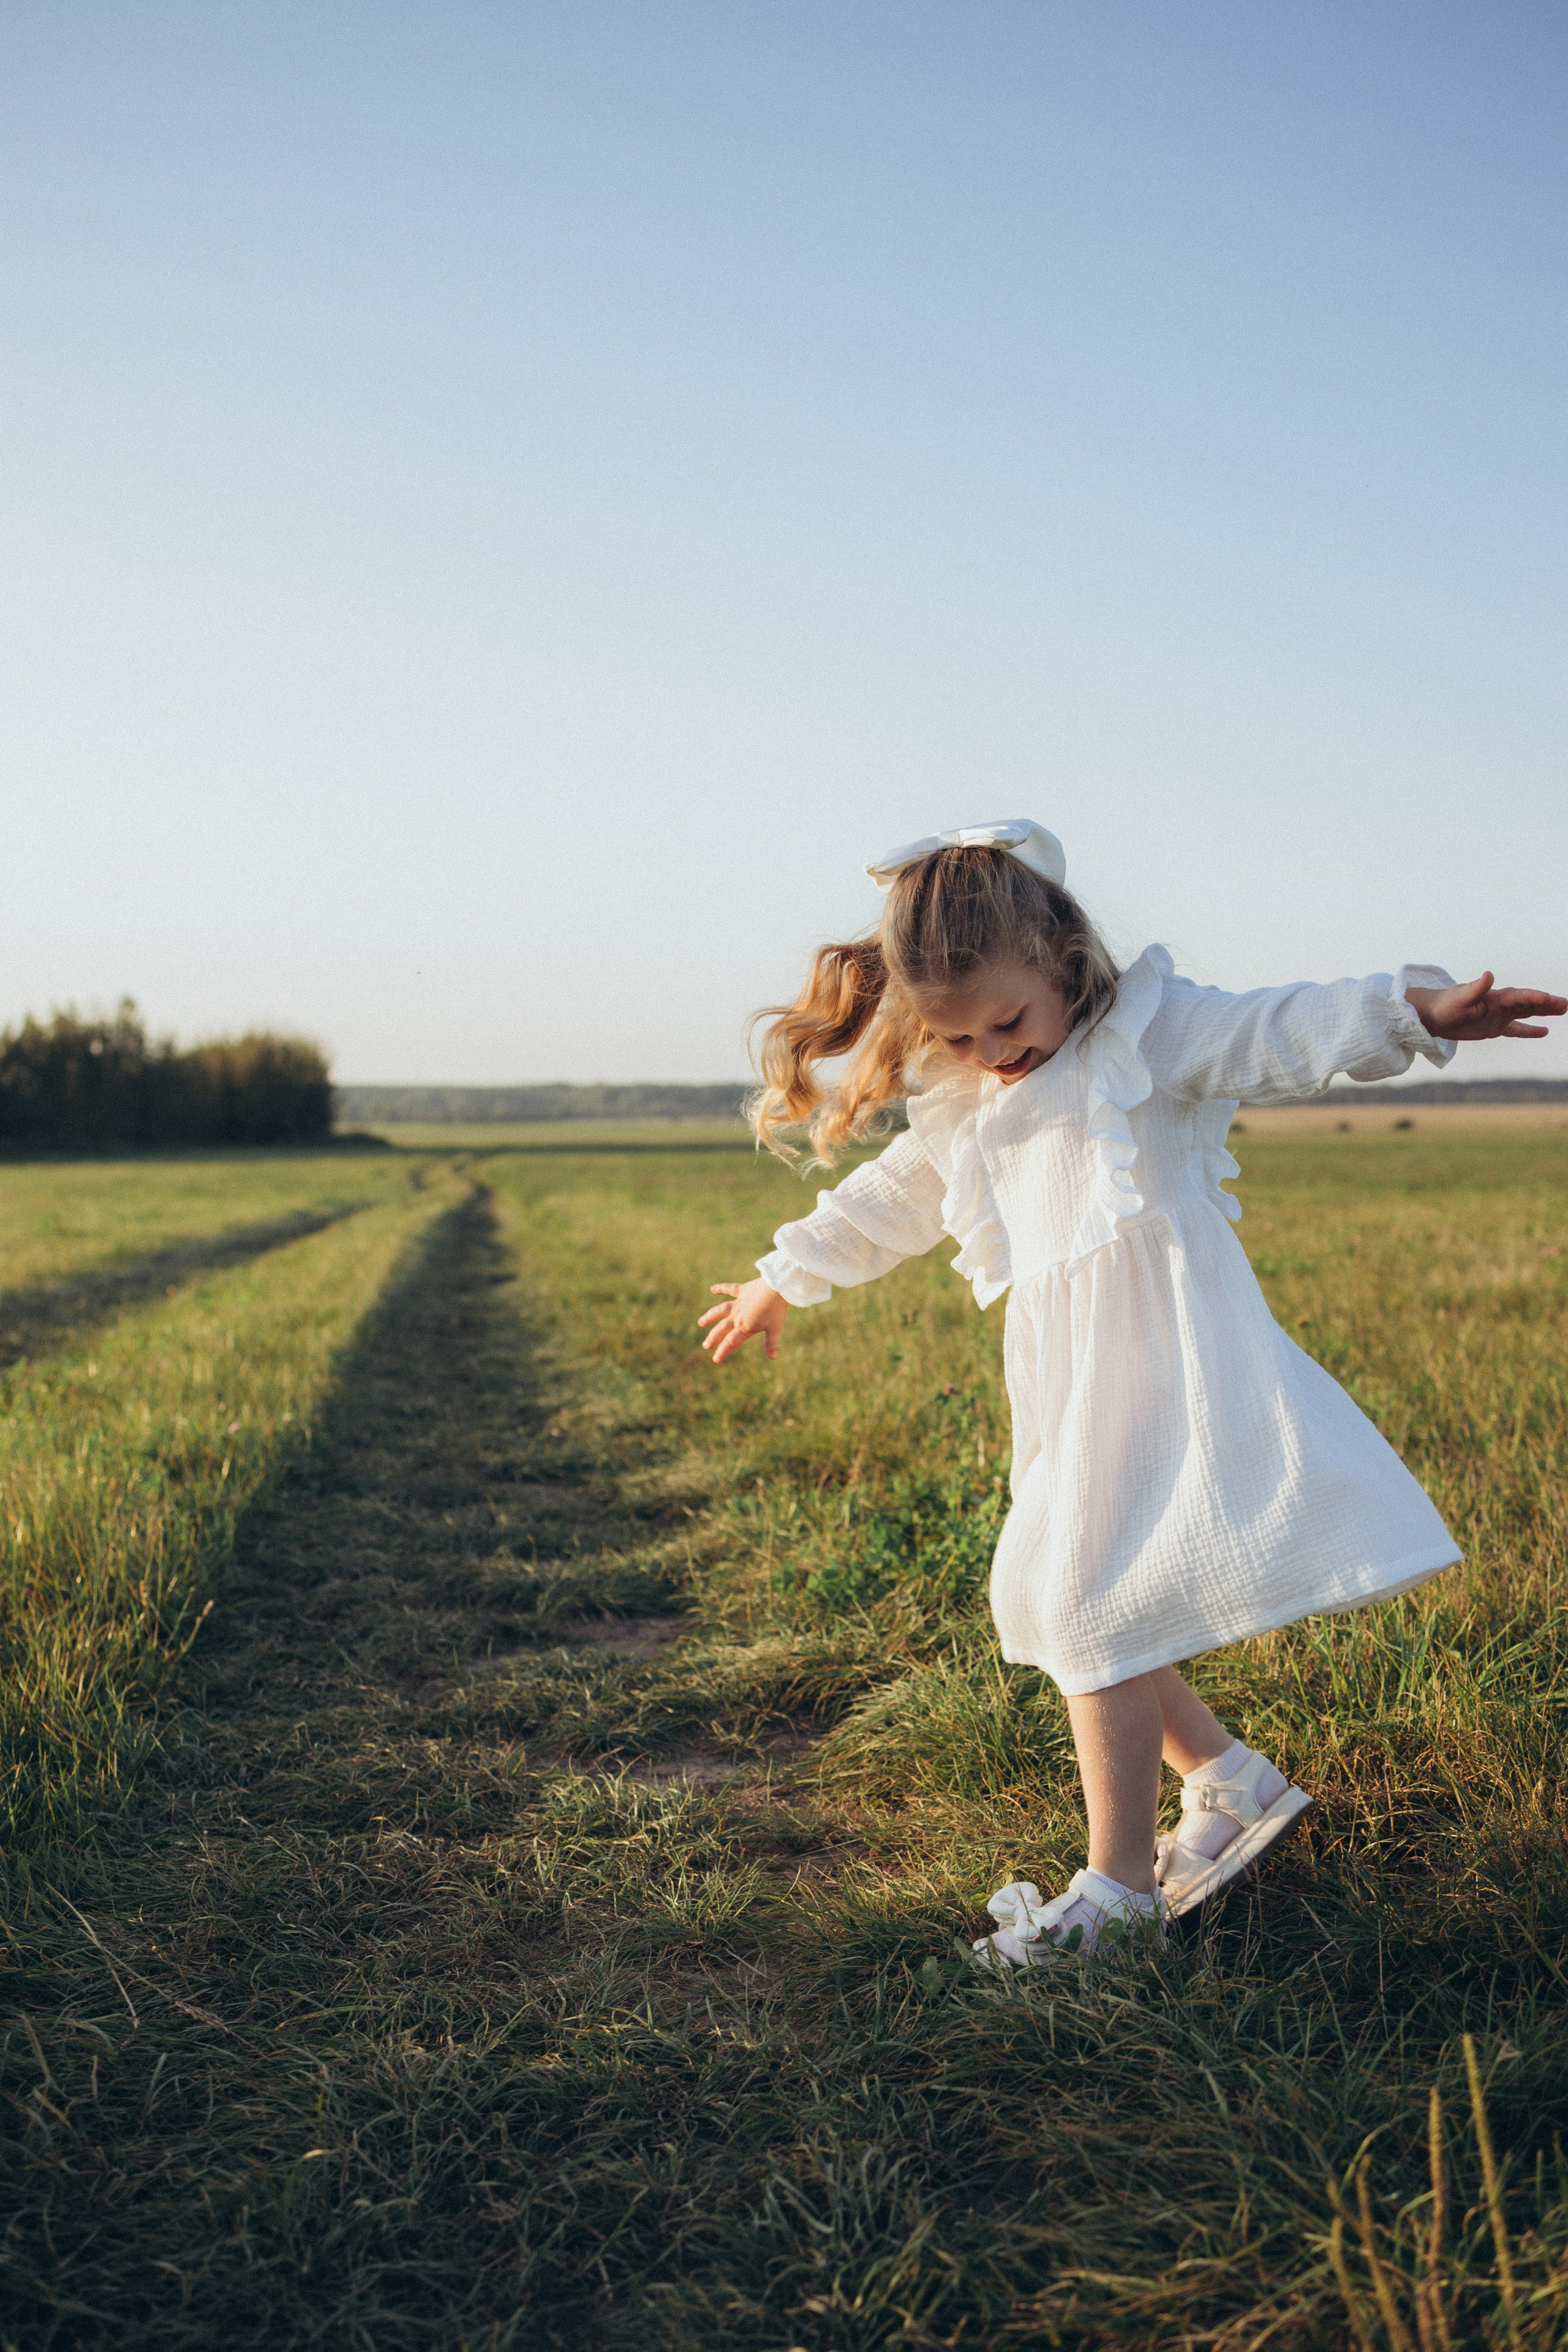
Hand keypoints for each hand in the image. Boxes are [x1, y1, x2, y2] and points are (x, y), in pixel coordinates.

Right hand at [698, 1280, 787, 1364]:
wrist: (776, 1288)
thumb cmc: (776, 1309)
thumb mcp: (775, 1328)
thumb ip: (772, 1343)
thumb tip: (772, 1357)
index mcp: (745, 1327)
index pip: (731, 1342)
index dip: (723, 1351)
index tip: (715, 1359)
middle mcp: (738, 1316)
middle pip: (722, 1328)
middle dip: (713, 1338)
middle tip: (705, 1345)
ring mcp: (739, 1303)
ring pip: (720, 1311)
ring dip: (710, 1316)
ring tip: (701, 1322)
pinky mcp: (743, 1290)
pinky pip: (730, 1289)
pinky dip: (721, 1288)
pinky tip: (712, 1289)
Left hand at [1406, 973, 1566, 1042]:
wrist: (1434, 1015)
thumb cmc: (1446, 1005)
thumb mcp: (1461, 997)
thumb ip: (1476, 988)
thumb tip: (1488, 974)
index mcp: (1495, 997)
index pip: (1519, 996)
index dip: (1533, 998)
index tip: (1549, 999)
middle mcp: (1501, 1004)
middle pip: (1529, 1003)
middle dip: (1547, 1004)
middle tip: (1566, 1004)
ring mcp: (1500, 1015)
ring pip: (1527, 1013)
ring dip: (1544, 1013)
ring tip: (1563, 1010)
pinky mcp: (1495, 1027)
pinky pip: (1516, 1029)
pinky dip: (1530, 1031)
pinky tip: (1545, 1032)